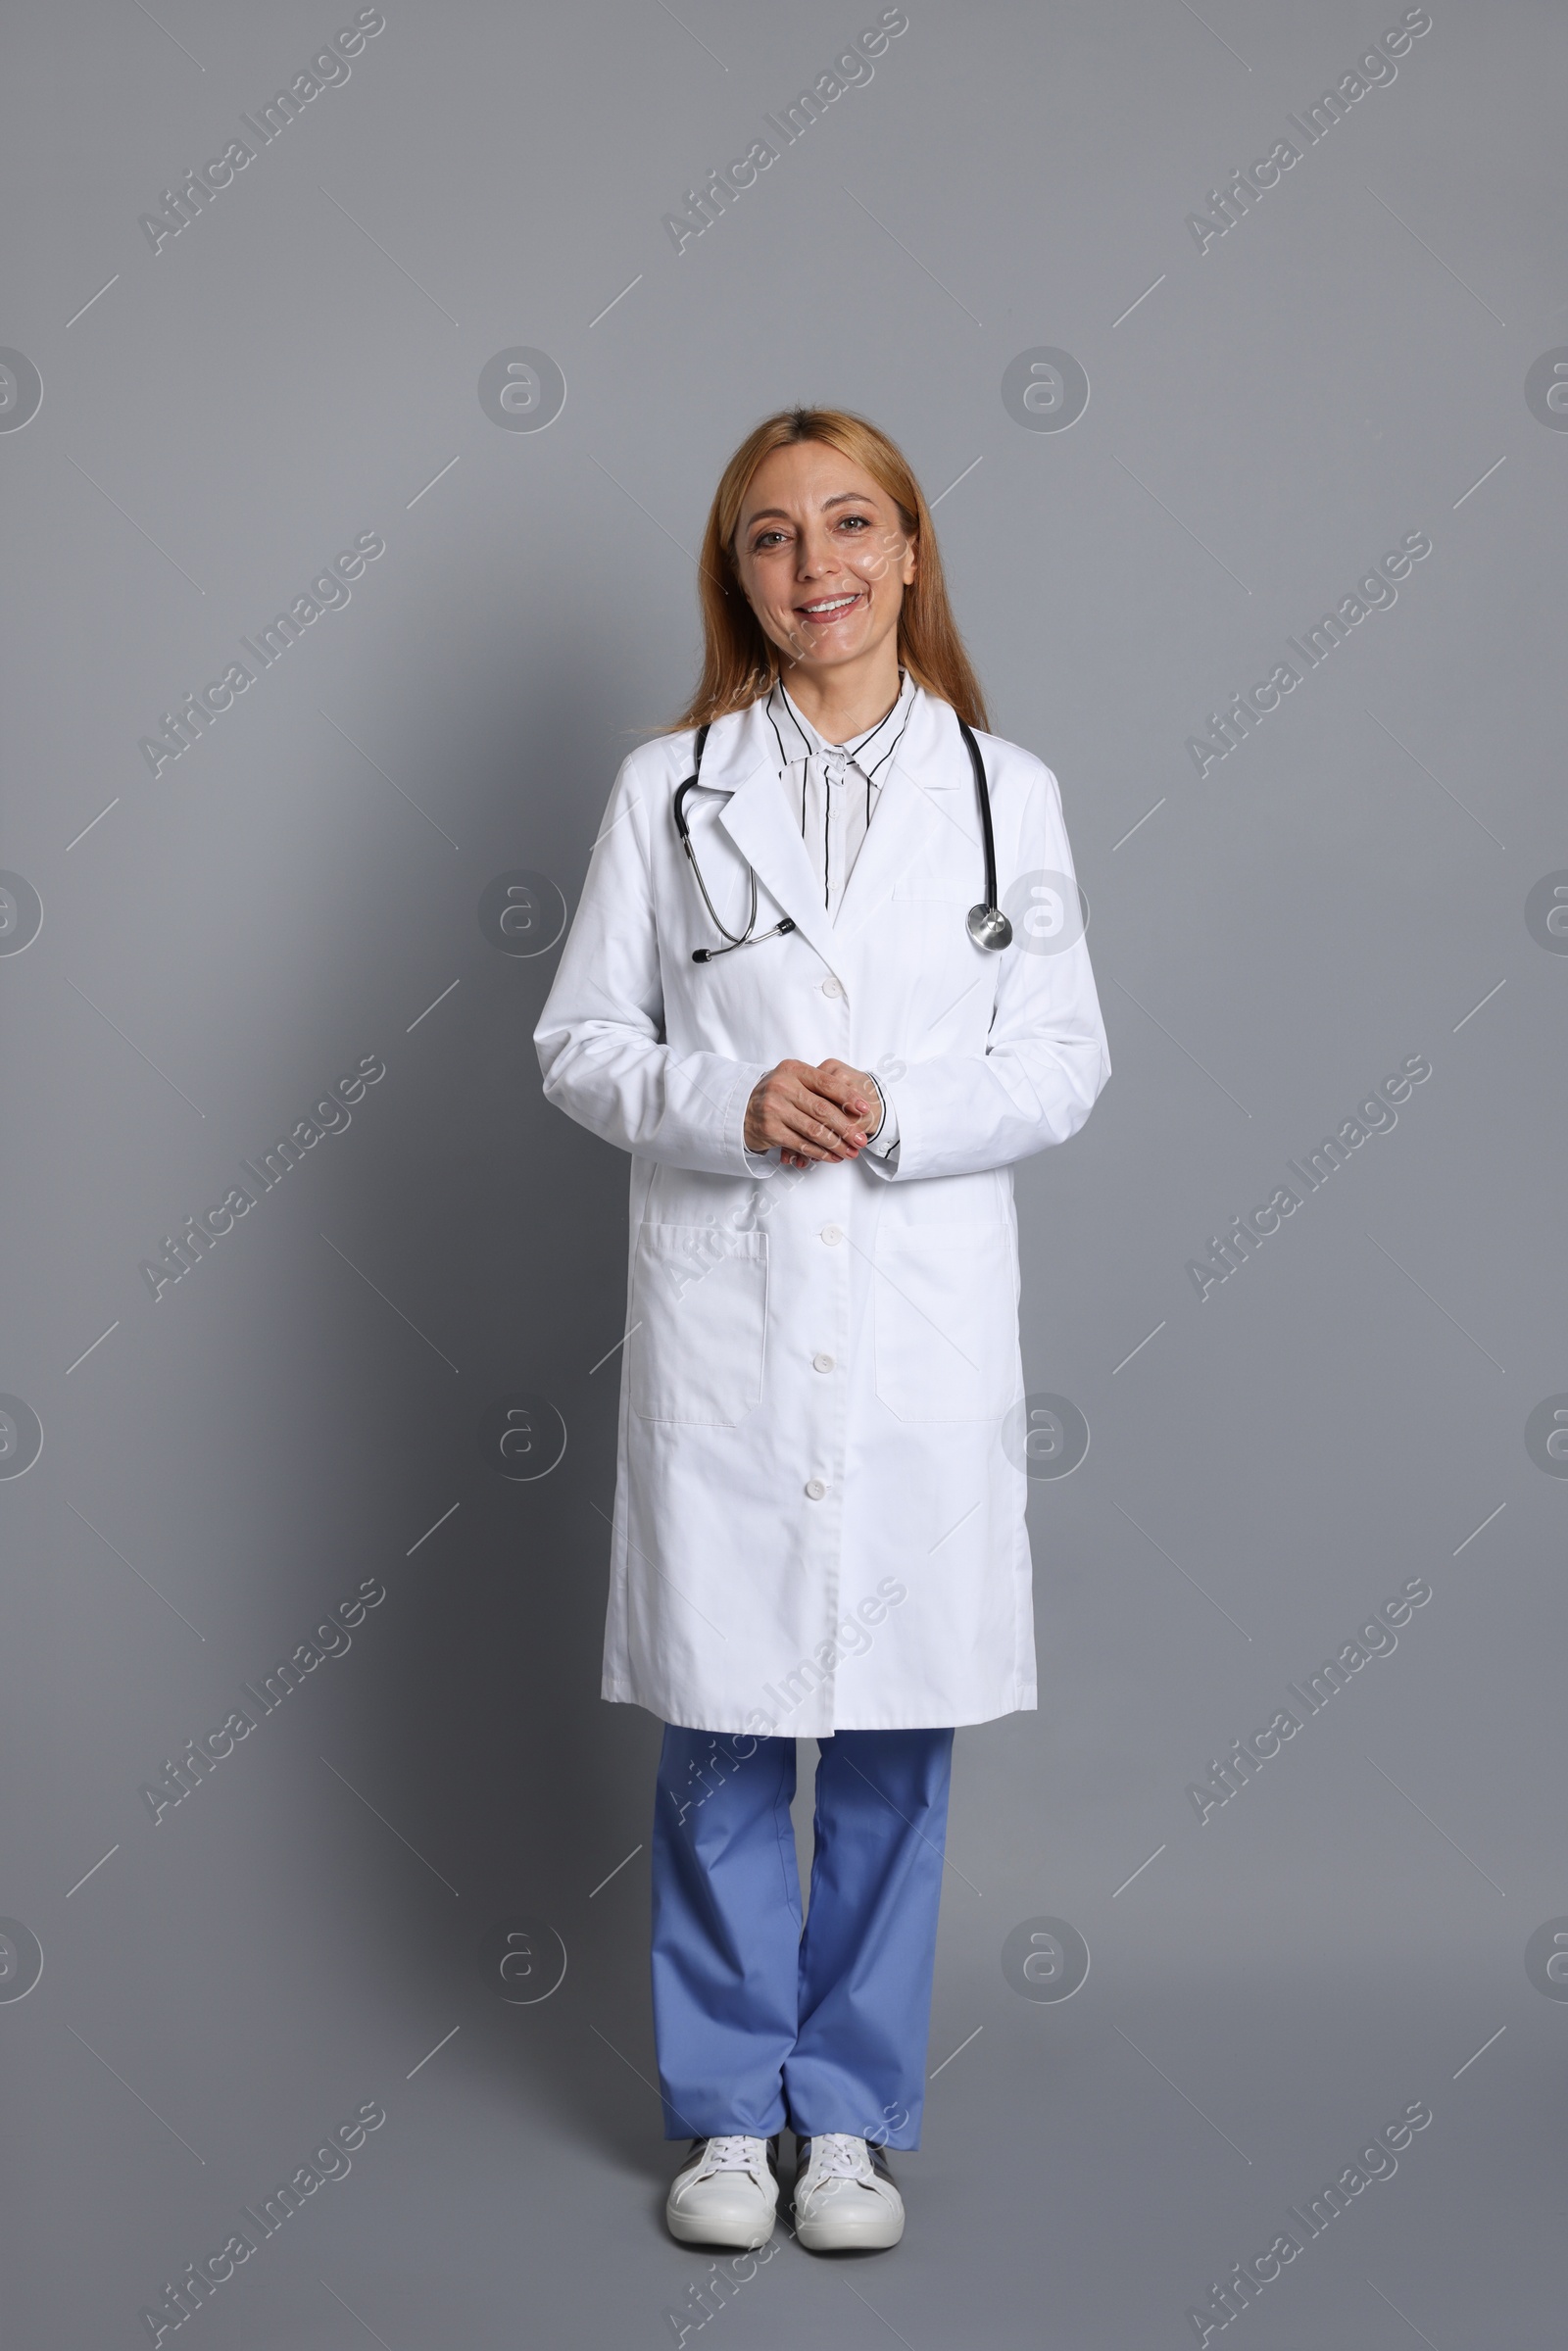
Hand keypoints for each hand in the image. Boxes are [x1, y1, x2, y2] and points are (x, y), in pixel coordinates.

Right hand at [744, 1059, 880, 1166]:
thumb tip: (855, 1105)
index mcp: (793, 1069)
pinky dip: (820, 1153)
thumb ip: (817, 1087)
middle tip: (861, 1139)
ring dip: (836, 1144)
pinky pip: (802, 1144)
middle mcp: (782, 1086)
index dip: (849, 1097)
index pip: (827, 1083)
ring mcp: (774, 1108)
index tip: (865, 1109)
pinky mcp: (770, 1130)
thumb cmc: (774, 1095)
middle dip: (847, 1127)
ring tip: (850, 1152)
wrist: (739, 1109)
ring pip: (815, 1130)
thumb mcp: (792, 1080)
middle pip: (824, 1110)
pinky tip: (832, 1157)